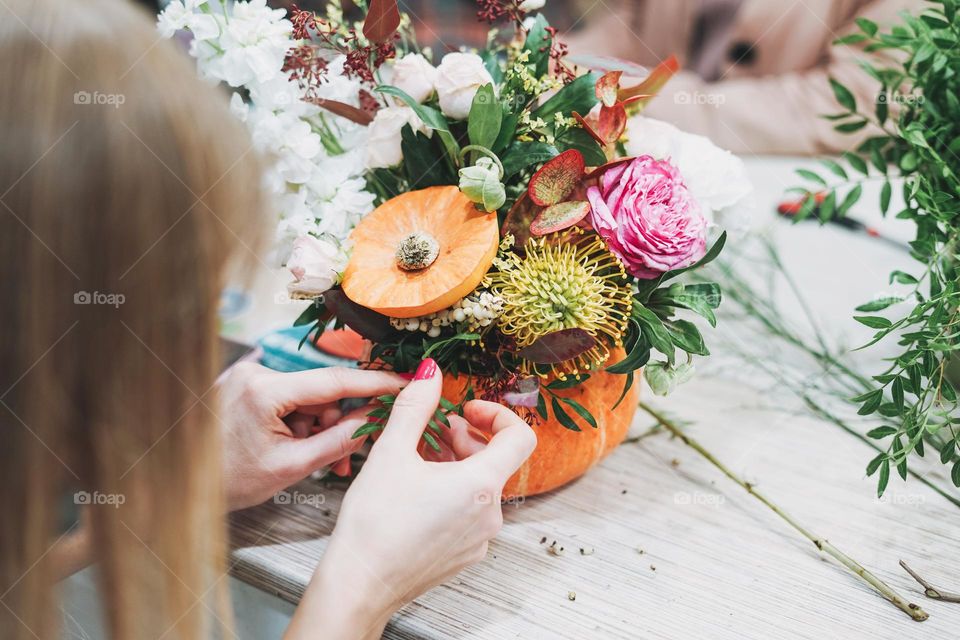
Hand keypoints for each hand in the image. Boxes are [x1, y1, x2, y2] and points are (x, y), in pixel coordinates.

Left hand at [218, 362, 406, 510]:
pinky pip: (290, 395)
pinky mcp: (246, 381)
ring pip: (307, 395)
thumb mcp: (291, 467)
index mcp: (264, 390)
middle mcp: (255, 371)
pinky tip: (300, 444)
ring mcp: (248, 374)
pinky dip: (301, 419)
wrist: (181, 484)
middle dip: (338, 420)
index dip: (374, 382)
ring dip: (319, 425)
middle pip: (321, 389)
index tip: (403, 382)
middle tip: (347, 455)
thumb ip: (339, 440)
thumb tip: (375, 419)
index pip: (333, 380)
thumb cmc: (227, 480)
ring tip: (316, 459)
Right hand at [285, 358, 536, 639]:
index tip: (466, 411)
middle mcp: (490, 515)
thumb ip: (415, 406)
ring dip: (456, 465)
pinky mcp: (464, 555)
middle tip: (434, 431)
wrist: (359, 584)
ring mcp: (480, 539)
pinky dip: (452, 493)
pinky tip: (417, 491)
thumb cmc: (374, 524)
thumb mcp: (391, 452)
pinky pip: (470, 512)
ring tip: (419, 460)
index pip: (520, 437)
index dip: (497, 414)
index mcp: (481, 485)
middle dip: (467, 438)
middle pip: (496, 461)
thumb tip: (431, 372)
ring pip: (480, 487)